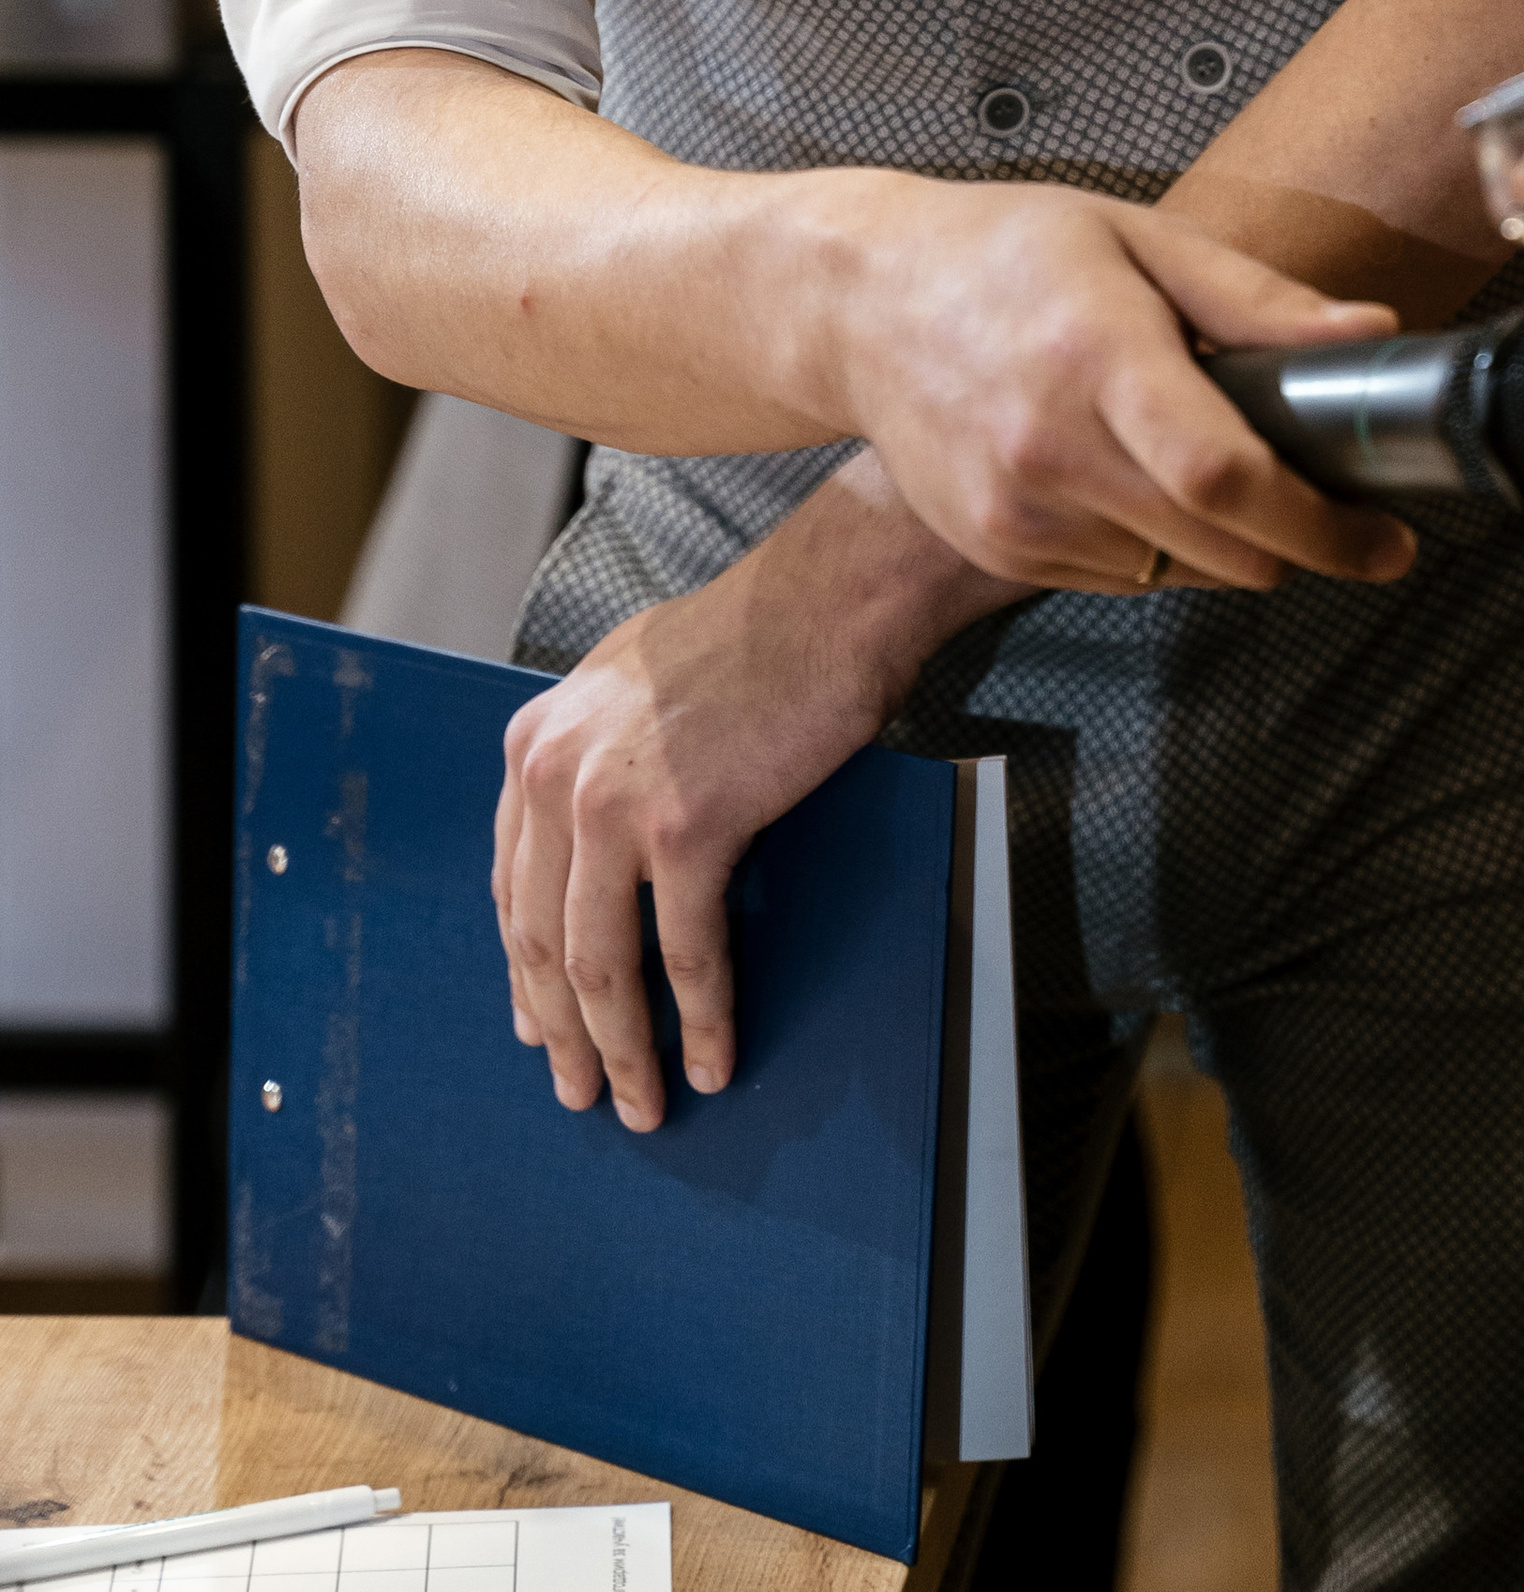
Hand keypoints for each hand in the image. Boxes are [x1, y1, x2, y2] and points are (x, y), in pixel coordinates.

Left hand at [492, 450, 1014, 1128]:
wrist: (828, 599)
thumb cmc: (752, 638)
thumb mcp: (630, 685)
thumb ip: (594, 757)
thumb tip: (586, 843)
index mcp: (534, 741)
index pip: (513, 886)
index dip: (525, 972)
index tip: (537, 1029)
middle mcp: (553, 772)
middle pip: (543, 938)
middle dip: (563, 1031)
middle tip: (583, 1093)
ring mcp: (613, 801)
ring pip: (600, 963)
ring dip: (622, 1048)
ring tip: (643, 1105)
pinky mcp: (686, 826)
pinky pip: (686, 950)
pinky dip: (699, 1018)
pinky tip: (710, 1060)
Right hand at [797, 177, 1418, 592]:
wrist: (863, 302)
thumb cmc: (1007, 252)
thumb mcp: (1139, 237)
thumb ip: (1257, 300)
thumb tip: (1370, 334)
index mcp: (1098, 355)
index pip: (1223, 475)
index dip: (1321, 522)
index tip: (1386, 537)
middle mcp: (1050, 449)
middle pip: (1219, 546)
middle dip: (1300, 541)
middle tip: (1335, 504)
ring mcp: (1017, 513)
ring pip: (1178, 571)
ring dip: (1222, 539)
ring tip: (1198, 454)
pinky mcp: (997, 549)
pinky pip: (1121, 577)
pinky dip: (1155, 544)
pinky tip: (1129, 472)